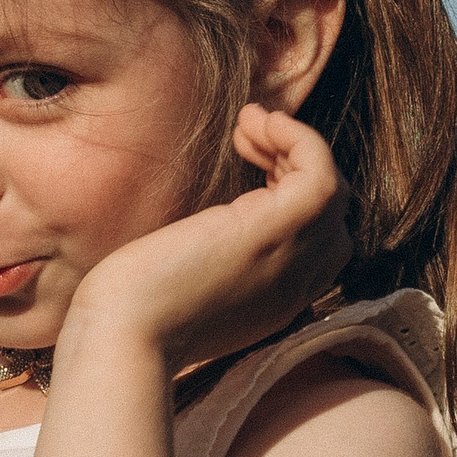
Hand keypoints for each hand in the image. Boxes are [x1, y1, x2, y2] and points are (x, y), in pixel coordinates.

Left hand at [58, 106, 350, 378]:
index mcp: (278, 300)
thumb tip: (204, 223)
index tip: (251, 165)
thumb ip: (213, 261)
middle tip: (246, 140)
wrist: (123, 333)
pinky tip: (253, 123)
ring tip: (247, 126)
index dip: (293, 195)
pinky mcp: (277, 231)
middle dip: (296, 166)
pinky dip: (298, 137)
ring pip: (331, 189)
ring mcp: (293, 259)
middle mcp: (297, 284)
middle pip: (333, 214)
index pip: (321, 243)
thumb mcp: (187, 284)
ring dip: (293, 144)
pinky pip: (320, 172)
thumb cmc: (132, 311)